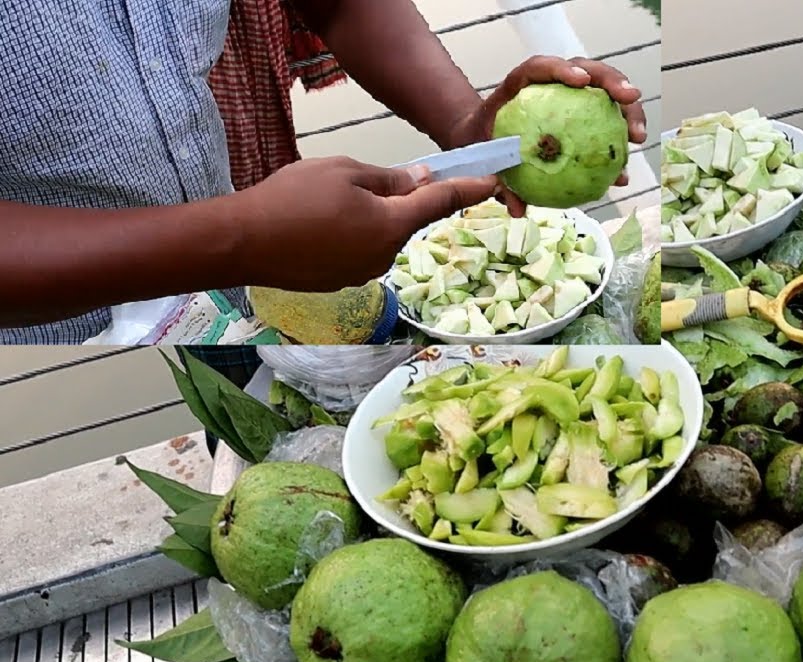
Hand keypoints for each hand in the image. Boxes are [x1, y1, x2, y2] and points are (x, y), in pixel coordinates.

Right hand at [235, 156, 499, 290]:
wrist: (242, 243)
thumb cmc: (293, 198)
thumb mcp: (345, 172)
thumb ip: (389, 179)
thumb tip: (422, 180)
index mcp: (393, 225)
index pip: (442, 203)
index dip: (469, 189)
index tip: (493, 181)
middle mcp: (385, 255)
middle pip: (405, 221)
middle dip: (396, 200)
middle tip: (357, 180)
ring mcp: (362, 273)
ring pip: (379, 236)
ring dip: (368, 218)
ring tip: (323, 203)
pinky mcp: (340, 282)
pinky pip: (357, 250)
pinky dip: (347, 235)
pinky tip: (315, 225)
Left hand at [459, 55, 646, 216]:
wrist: (484, 141)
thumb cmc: (482, 143)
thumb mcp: (485, 161)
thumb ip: (500, 180)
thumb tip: (518, 208)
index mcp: (521, 86)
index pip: (541, 68)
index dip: (563, 69)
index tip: (582, 82)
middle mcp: (550, 85)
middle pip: (586, 71)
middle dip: (612, 81)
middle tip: (629, 100)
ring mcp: (569, 98)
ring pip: (604, 94)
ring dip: (627, 111)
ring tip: (638, 138)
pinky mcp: (580, 116)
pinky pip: (605, 126)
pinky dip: (616, 145)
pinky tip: (624, 172)